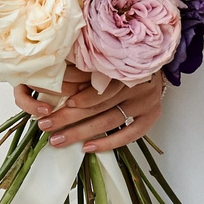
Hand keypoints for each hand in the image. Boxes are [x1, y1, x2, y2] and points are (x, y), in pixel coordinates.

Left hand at [14, 70, 164, 152]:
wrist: (158, 60)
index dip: (79, 97)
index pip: (98, 85)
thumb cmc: (125, 59)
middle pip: (99, 105)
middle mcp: (135, 83)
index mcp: (123, 66)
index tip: (54, 106)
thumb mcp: (107, 56)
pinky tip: (88, 147)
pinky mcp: (152, 114)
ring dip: (82, 132)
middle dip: (68, 117)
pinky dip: (109, 142)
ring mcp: (145, 100)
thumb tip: (55, 75)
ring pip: (110, 120)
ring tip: (59, 140)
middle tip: (46, 126)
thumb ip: (87, 66)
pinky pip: (131, 134)